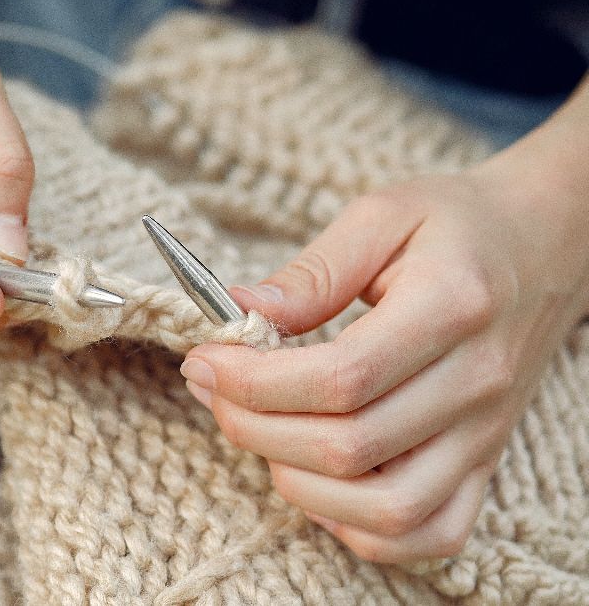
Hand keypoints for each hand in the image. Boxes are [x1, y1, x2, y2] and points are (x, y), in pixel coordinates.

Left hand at [180, 137, 588, 562]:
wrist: (544, 245)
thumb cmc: (454, 226)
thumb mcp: (380, 215)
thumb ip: (311, 270)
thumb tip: (239, 313)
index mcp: (452, 307)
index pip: (341, 378)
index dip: (254, 381)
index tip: (204, 358)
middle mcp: (477, 384)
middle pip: (350, 449)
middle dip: (253, 426)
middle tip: (210, 387)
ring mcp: (485, 435)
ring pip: (385, 510)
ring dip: (297, 483)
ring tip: (257, 430)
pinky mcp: (484, 465)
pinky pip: (427, 534)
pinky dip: (358, 528)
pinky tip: (315, 480)